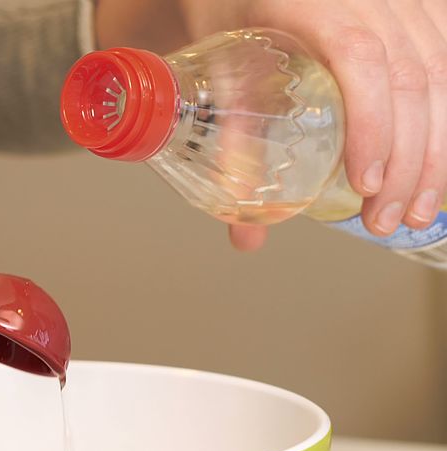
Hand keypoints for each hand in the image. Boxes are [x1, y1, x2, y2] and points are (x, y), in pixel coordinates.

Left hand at [99, 0, 446, 248]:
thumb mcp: (221, 67)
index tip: (366, 182)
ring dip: (435, 151)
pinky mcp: (422, 9)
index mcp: (315, 5)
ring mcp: (404, 1)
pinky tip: (438, 165)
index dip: (371, 124)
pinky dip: (446, 117)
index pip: (359, 60)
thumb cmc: (232, 9)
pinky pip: (445, 60)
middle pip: (410, 77)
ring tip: (418, 210)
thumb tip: (247, 231)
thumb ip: (235, 140)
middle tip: (386, 219)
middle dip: (408, 161)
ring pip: (439, 73)